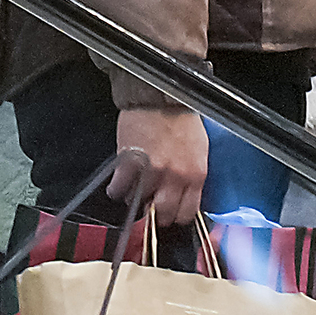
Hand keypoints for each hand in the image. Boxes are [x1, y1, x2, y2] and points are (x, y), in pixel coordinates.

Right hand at [111, 103, 207, 232]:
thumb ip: (192, 176)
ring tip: (134, 190)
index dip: (176, 216)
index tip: (170, 213)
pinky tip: (119, 185)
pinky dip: (116, 190)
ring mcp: (151, 172)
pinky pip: (119, 189)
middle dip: (156, 215)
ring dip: (134, 199)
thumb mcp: (199, 151)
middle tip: (150, 207)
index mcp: (196, 175)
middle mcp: (175, 177)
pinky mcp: (129, 164)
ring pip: (138, 203)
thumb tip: (182, 194)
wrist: (161, 97)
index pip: (187, 212)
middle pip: (163, 214)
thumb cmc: (182, 120)